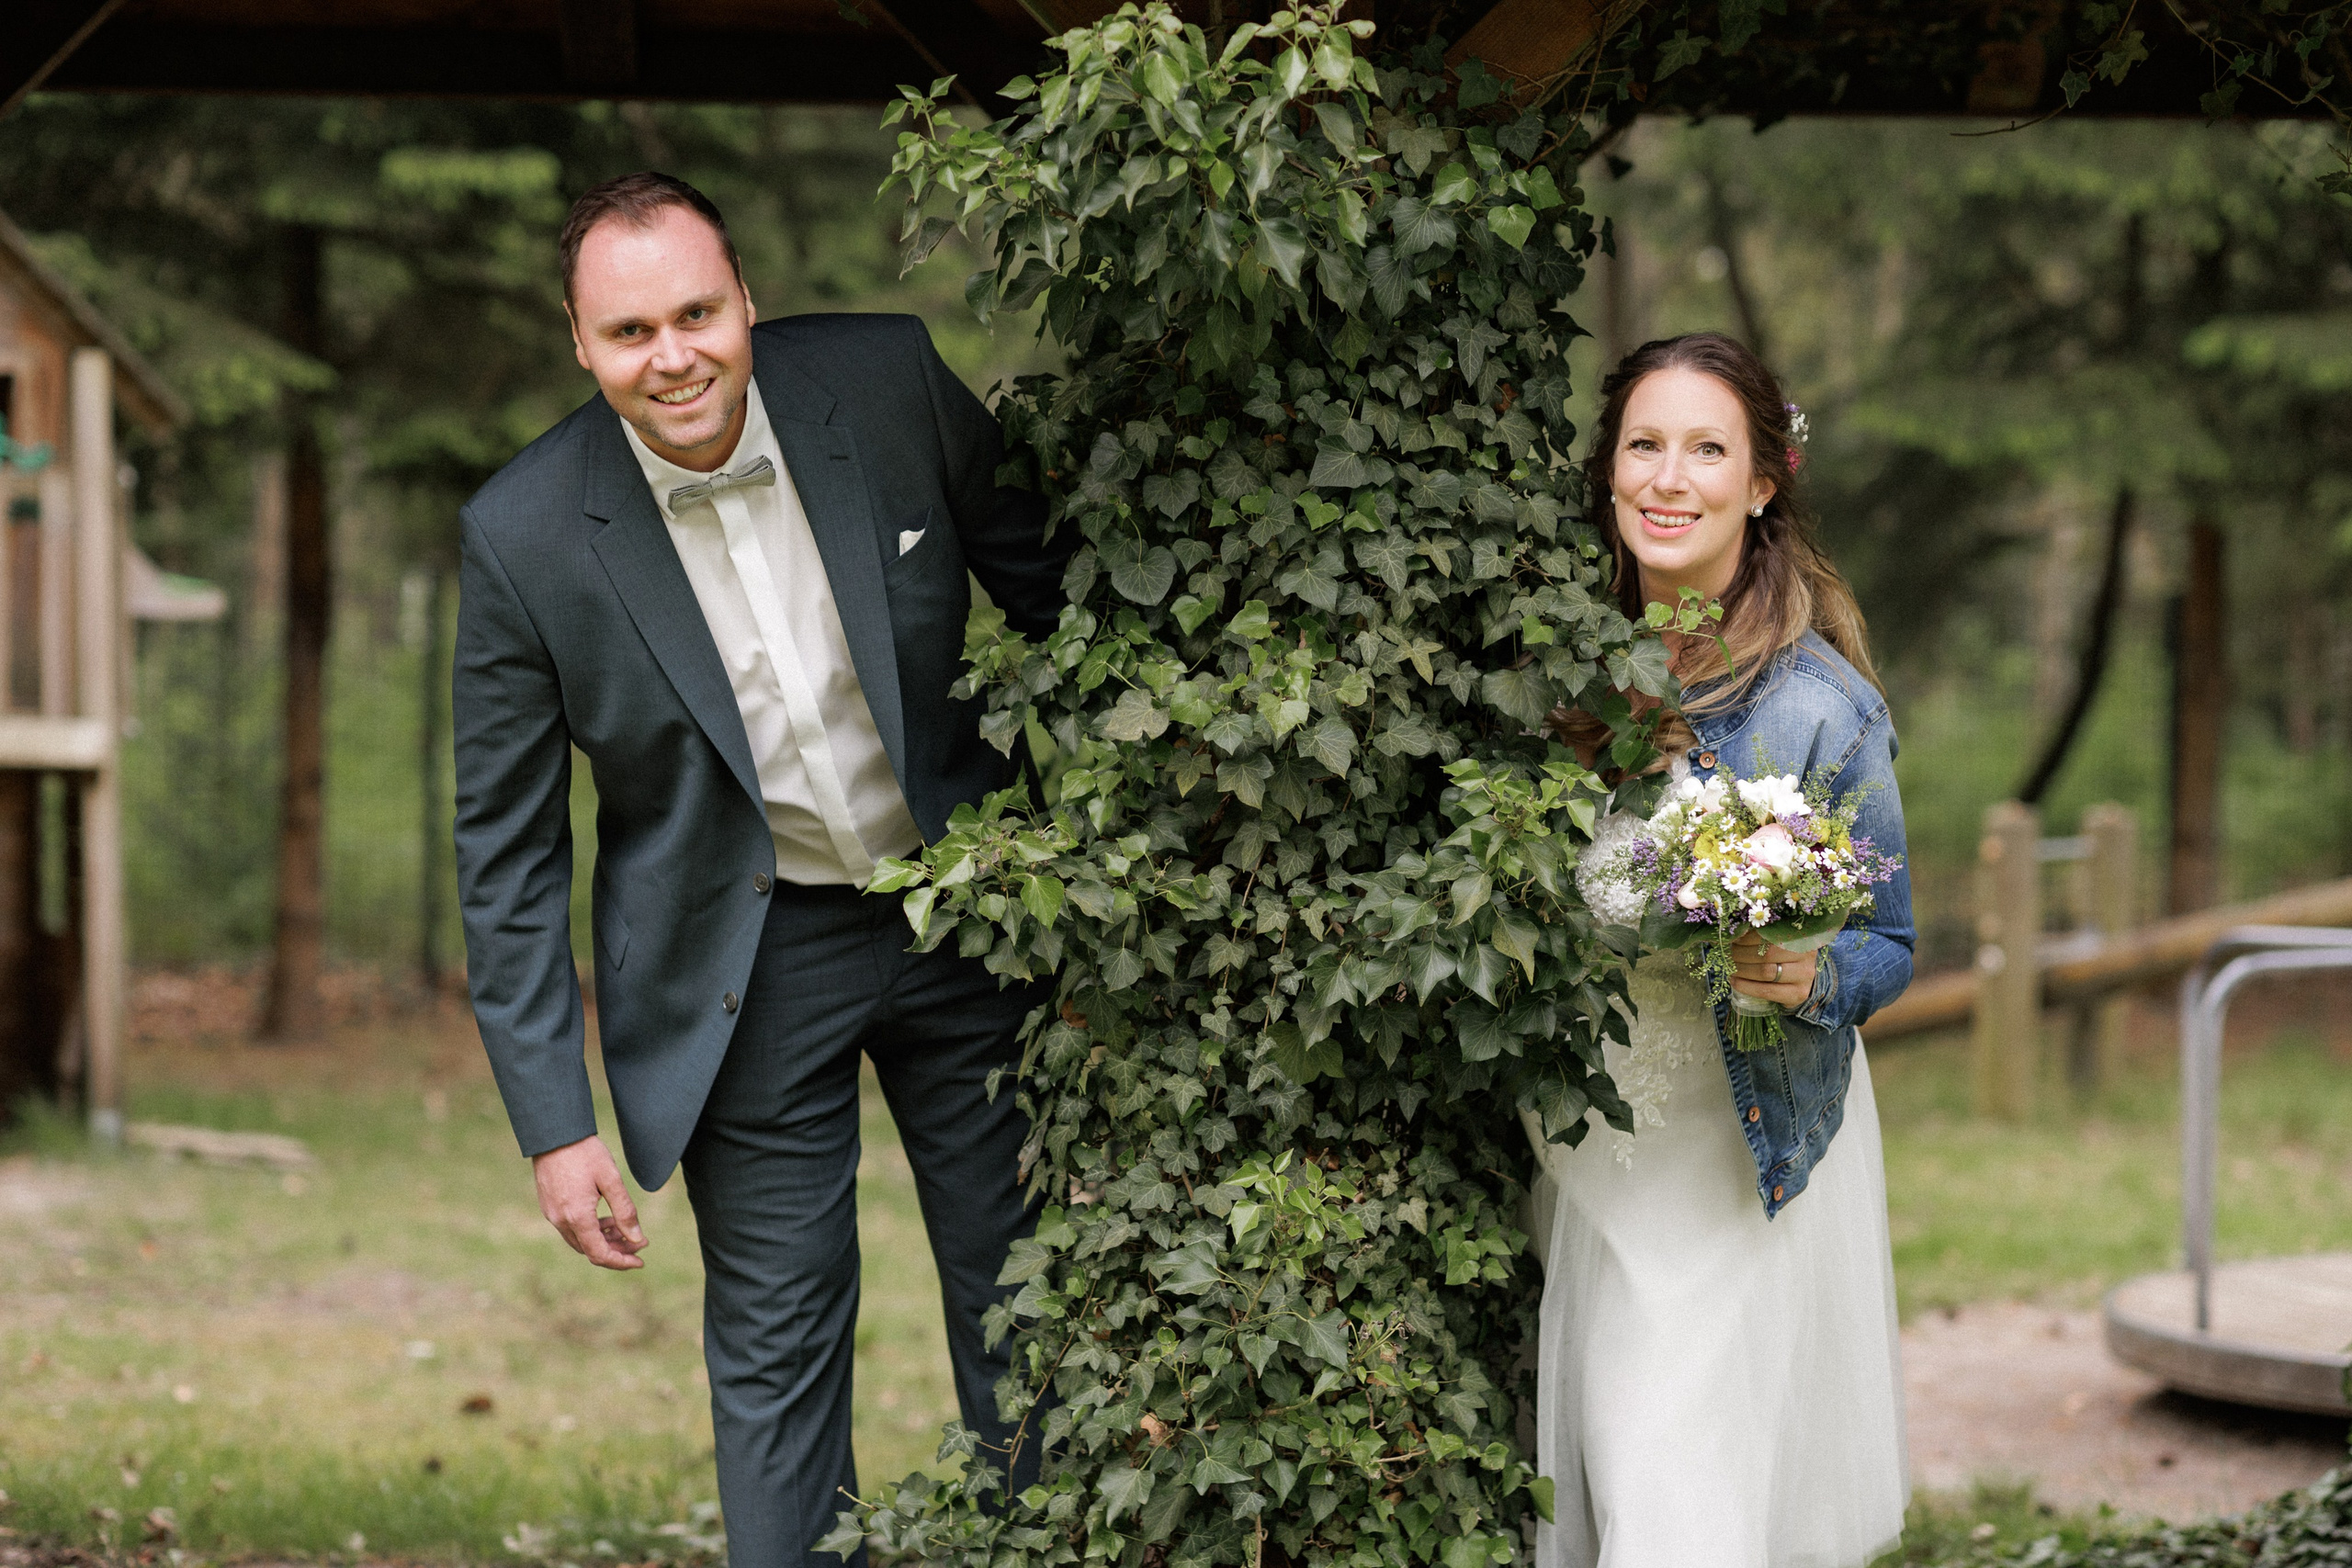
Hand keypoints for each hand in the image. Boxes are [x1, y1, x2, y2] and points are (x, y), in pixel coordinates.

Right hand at [532, 1135, 647, 1269]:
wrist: (554, 1134)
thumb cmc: (585, 1153)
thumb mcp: (611, 1179)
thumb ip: (625, 1211)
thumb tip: (637, 1238)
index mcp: (577, 1217)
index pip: (600, 1254)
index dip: (622, 1262)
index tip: (641, 1260)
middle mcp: (560, 1221)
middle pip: (590, 1250)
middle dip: (617, 1250)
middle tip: (639, 1241)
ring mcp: (552, 1214)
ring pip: (580, 1240)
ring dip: (604, 1240)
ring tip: (625, 1228)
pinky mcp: (549, 1206)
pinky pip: (571, 1228)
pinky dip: (590, 1230)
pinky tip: (606, 1218)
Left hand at [1730, 929, 1814, 1008]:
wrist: (1800, 981)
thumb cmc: (1784, 956)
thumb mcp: (1778, 942)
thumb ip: (1761, 936)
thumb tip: (1734, 932)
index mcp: (1800, 935)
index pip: (1769, 934)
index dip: (1747, 937)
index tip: (1733, 939)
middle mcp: (1806, 954)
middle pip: (1767, 954)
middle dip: (1741, 954)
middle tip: (1729, 954)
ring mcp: (1804, 976)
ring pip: (1766, 972)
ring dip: (1742, 970)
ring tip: (1731, 967)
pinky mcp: (1799, 994)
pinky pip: (1767, 991)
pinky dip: (1746, 986)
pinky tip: (1735, 981)